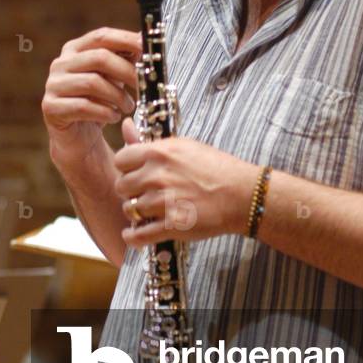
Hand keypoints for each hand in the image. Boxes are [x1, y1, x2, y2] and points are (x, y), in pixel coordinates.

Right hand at [42, 27, 141, 168]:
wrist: (78, 137)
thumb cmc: (99, 101)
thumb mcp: (114, 76)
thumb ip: (126, 58)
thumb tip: (145, 41)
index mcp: (75, 49)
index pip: (101, 36)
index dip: (126, 40)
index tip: (148, 48)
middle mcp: (61, 63)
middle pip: (99, 58)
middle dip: (127, 71)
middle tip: (143, 84)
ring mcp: (53, 84)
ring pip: (92, 83)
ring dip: (118, 96)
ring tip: (129, 106)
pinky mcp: (51, 107)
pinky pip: (83, 107)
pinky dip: (105, 112)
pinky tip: (114, 117)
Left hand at [114, 118, 257, 245]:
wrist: (242, 194)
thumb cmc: (216, 167)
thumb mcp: (184, 145)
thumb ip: (150, 141)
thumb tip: (126, 125)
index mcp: (159, 153)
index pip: (121, 159)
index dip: (126, 168)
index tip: (134, 173)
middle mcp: (158, 176)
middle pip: (122, 186)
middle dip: (130, 191)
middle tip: (143, 193)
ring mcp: (163, 202)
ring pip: (129, 210)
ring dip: (136, 213)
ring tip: (149, 211)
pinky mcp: (172, 225)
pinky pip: (138, 235)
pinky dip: (133, 237)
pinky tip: (135, 233)